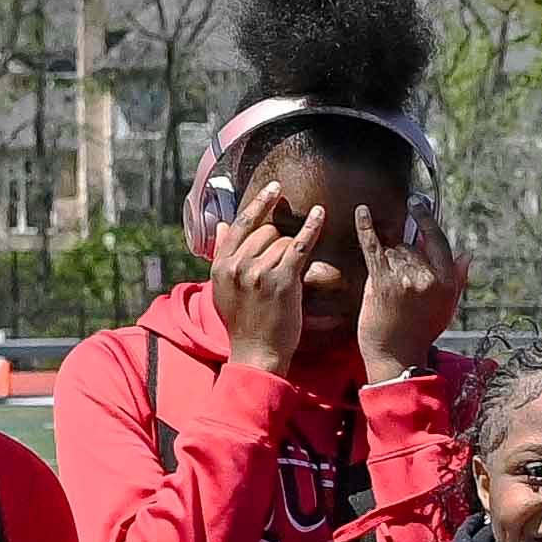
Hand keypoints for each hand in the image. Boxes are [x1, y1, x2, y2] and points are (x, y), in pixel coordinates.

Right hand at [209, 183, 319, 378]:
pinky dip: (311, 228)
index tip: (274, 189)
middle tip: (283, 262)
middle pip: (266, 231)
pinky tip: (321, 215)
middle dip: (279, 240)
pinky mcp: (281, 281)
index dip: (259, 203)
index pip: (241, 224)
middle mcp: (236, 265)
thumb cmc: (243, 321)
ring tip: (289, 275)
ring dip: (292, 252)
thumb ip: (224, 254)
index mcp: (220, 264)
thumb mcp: (223, 287)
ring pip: (282, 241)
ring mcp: (258, 272)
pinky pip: (299, 246)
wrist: (256, 351)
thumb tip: (224, 225)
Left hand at [353, 197, 466, 380]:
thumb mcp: (447, 307)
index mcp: (446, 281)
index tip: (418, 203)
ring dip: (387, 261)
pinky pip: (374, 247)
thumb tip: (467, 254)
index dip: (427, 220)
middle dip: (402, 256)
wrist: (396, 356)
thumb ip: (457, 279)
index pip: (438, 241)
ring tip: (387, 287)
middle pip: (411, 246)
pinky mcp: (383, 281)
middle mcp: (428, 277)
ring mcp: (405, 277)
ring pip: (393, 251)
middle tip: (397, 281)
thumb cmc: (420, 333)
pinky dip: (366, 228)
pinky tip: (361, 212)